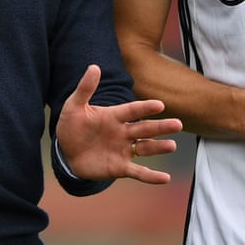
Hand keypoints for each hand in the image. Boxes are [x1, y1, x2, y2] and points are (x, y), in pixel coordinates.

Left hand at [56, 65, 181, 184]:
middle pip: (144, 128)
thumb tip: (94, 66)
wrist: (65, 152)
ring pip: (145, 148)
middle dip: (161, 127)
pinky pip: (138, 172)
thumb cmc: (71, 126)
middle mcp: (122, 132)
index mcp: (114, 116)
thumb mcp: (74, 106)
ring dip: (158, 147)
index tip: (160, 105)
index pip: (132, 110)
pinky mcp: (120, 168)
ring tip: (172, 145)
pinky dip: (151, 176)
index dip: (145, 108)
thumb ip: (85, 88)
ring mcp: (123, 150)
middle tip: (178, 124)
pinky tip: (165, 178)